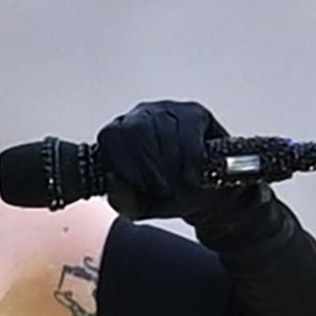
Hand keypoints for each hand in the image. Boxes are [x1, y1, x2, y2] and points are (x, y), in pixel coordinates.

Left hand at [97, 99, 241, 223]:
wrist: (205, 197)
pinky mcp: (194, 113)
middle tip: (162, 189)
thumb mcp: (140, 206)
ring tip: (178, 186)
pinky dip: (190, 156)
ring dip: (171, 162)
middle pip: (136, 129)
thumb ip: (121, 198)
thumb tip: (111, 179)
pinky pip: (188, 128)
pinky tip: (191, 175)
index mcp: (118, 134)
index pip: (110, 135)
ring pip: (163, 127)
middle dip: (150, 164)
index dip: (124, 161)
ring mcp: (167, 110)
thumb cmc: (165, 197)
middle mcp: (139, 115)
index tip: (140, 185)